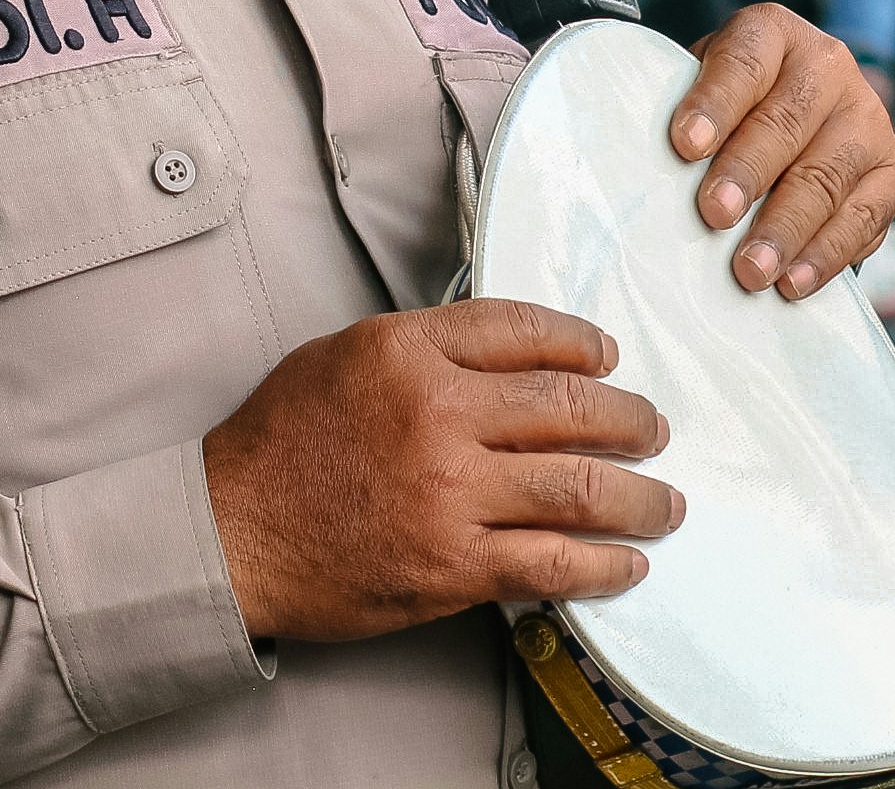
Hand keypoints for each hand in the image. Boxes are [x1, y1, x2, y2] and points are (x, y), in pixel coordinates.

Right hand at [202, 298, 681, 642]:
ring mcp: (450, 491)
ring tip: (664, 501)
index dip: (582, 342)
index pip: (525, 330)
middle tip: (653, 429)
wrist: (230, 533)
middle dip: (630, 419)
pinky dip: (602, 564)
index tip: (608, 356)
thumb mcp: (345, 356)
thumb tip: (509, 355)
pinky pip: (551, 562)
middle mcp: (439, 412)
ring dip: (639, 495)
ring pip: (579, 484)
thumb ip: (427, 347)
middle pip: (571, 405)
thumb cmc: (279, 445)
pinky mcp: (452, 563)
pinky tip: (626, 562)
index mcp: (410, 349)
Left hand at [669, 3, 894, 297]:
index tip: (686, 144)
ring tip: (750, 269)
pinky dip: (825, 255)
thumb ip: (687, 118)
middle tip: (714, 214)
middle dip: (748, 171)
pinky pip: (863, 217)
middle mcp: (827, 66)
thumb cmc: (733, 108)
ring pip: (826, 175)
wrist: (796, 119)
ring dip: (786, 227)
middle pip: (787, 120)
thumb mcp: (705, 88)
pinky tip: (793, 282)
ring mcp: (867, 117)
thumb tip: (647, 173)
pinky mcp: (890, 170)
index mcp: (772, 33)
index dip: (715, 102)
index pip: (744, 60)